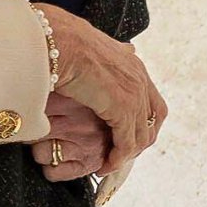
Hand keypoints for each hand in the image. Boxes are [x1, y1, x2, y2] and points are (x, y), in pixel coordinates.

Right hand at [36, 5, 166, 173]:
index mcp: (132, 62)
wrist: (53, 41)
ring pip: (141, 134)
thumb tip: (117, 51)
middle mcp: (139, 77)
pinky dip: (118, 157)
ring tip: (110, 164)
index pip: (150, 99)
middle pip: (153, 119)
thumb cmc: (59, 41)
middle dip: (139, 140)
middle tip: (121, 154)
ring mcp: (134, 93)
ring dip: (127, 153)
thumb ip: (102, 57)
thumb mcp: (87, 47)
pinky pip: (126, 142)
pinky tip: (106, 165)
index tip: (127, 134)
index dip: (142, 120)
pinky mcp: (122, 108)